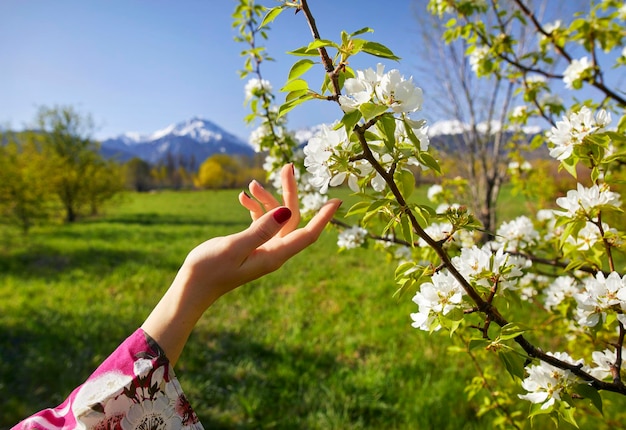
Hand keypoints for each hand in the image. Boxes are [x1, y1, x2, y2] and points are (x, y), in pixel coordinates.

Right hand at [142, 165, 340, 364]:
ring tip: (251, 184)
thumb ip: (261, 229)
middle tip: (288, 167)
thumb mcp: (235, 246)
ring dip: (266, 198)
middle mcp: (273, 251)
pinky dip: (254, 207)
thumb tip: (287, 211)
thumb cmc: (210, 269)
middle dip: (290, 192)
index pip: (307, 234)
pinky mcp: (251, 244)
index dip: (323, 217)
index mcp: (275, 255)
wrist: (192, 288)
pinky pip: (261, 222)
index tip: (336, 200)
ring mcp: (263, 248)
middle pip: (292, 218)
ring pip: (275, 218)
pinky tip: (243, 196)